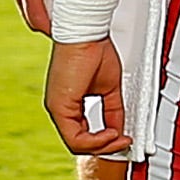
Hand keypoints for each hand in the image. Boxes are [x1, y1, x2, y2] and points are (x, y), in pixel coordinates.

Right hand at [0, 0, 64, 33]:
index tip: (69, 36)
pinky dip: (42, 4)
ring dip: (46, 16)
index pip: (37, 20)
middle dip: (49, 27)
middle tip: (71, 29)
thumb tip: (65, 1)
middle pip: (32, 19)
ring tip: (67, 16)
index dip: (52, 32)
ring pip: (30, 9)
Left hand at [44, 33, 129, 158]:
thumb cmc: (94, 49)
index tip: (122, 138)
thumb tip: (119, 130)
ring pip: (76, 144)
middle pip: (79, 143)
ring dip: (102, 145)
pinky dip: (96, 140)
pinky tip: (110, 133)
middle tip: (123, 142)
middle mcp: (58, 107)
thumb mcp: (109, 88)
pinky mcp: (59, 106)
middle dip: (105, 146)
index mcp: (68, 103)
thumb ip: (112, 111)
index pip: (82, 134)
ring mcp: (56, 107)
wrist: (86, 33)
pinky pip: (75, 138)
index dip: (104, 140)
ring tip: (118, 138)